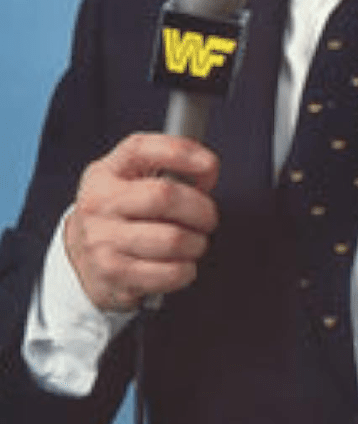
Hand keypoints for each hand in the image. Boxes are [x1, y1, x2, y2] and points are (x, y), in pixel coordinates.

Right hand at [64, 132, 219, 312]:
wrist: (82, 262)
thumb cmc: (120, 217)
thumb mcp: (131, 183)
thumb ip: (168, 170)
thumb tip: (206, 172)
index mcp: (106, 173)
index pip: (141, 149)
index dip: (182, 153)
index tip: (209, 164)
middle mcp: (99, 203)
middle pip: (165, 196)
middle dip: (201, 209)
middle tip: (207, 218)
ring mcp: (102, 240)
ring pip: (174, 239)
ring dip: (196, 244)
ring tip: (192, 243)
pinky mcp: (113, 274)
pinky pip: (170, 272)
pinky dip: (186, 270)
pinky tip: (180, 265)